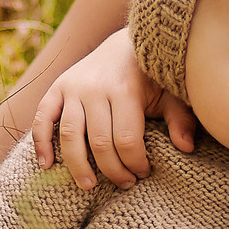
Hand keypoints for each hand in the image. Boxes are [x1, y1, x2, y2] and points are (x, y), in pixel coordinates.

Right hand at [30, 26, 196, 188]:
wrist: (124, 43)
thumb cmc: (151, 76)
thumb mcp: (170, 94)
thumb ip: (180, 119)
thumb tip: (186, 148)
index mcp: (125, 89)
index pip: (127, 139)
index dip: (135, 163)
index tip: (143, 172)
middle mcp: (95, 88)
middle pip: (99, 142)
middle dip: (112, 170)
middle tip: (124, 184)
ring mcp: (73, 87)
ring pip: (69, 135)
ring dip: (77, 166)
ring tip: (89, 186)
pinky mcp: (57, 87)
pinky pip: (42, 118)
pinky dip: (41, 142)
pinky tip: (46, 165)